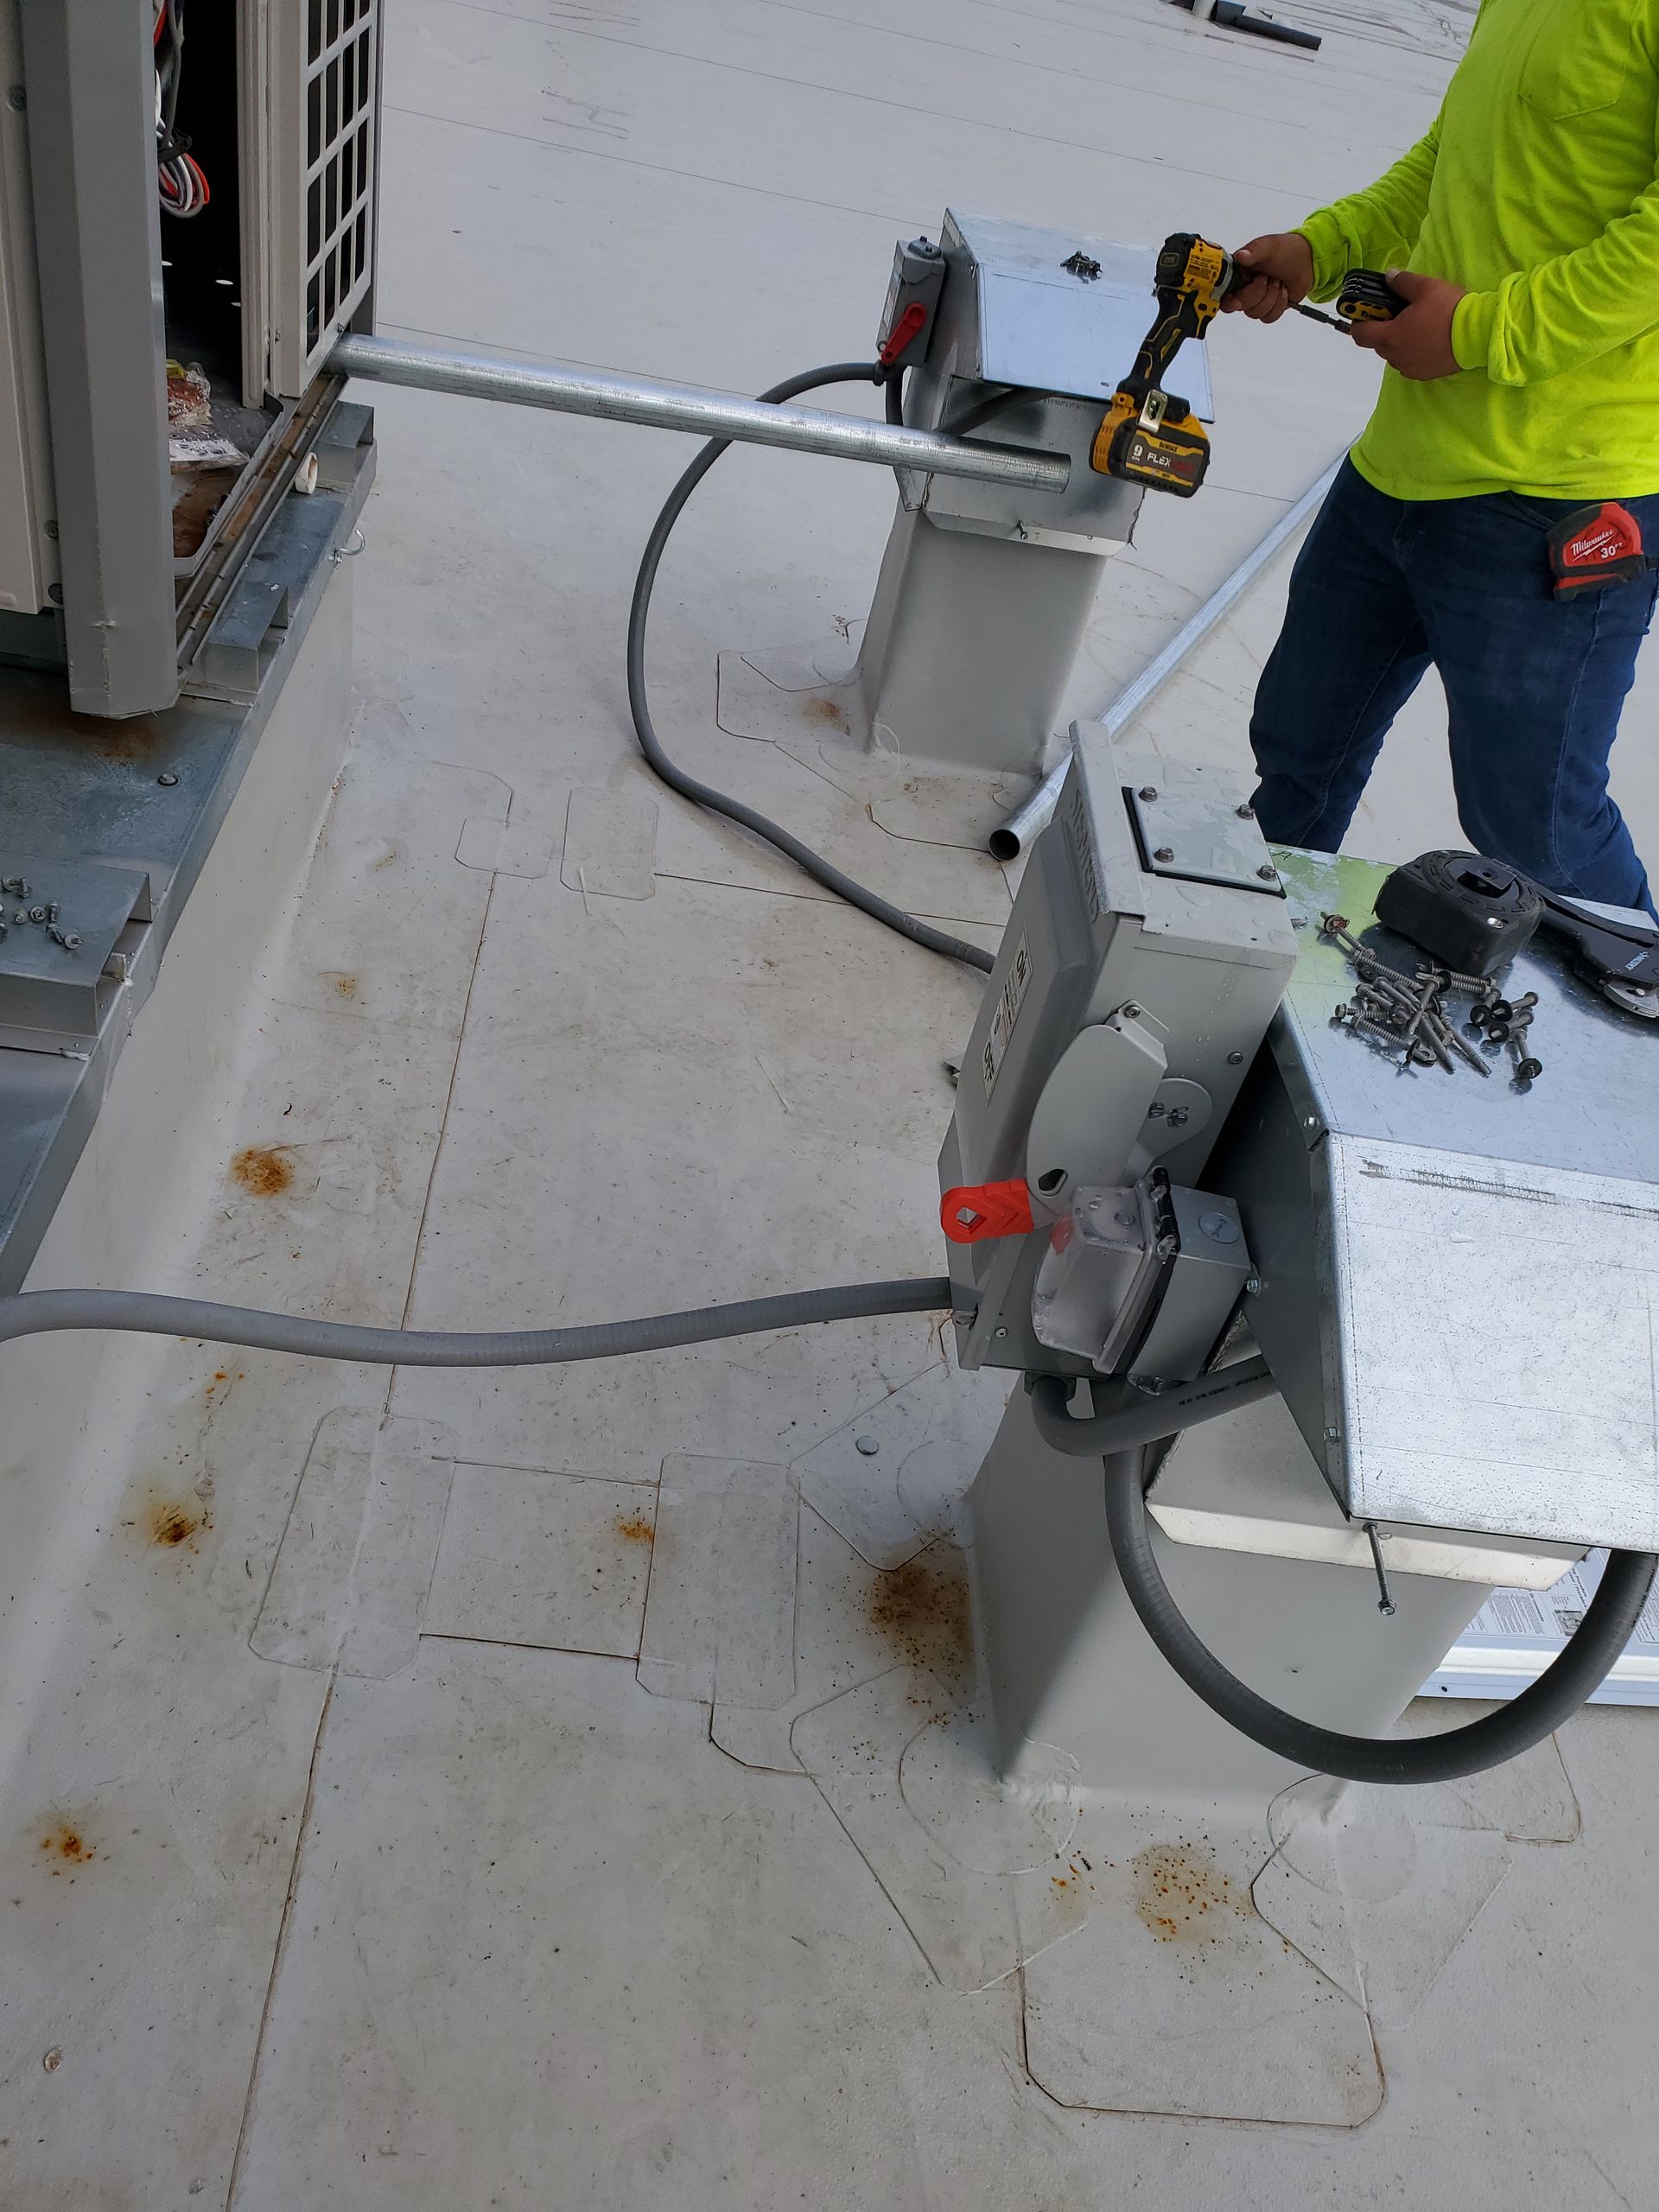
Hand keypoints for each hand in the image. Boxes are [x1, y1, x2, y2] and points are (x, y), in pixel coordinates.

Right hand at [1221, 234, 1314, 323]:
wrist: (1307, 260)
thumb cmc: (1286, 250)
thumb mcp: (1268, 246)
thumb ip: (1254, 251)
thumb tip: (1241, 256)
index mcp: (1238, 274)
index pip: (1224, 294)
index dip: (1229, 301)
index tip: (1237, 301)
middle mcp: (1244, 289)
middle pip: (1242, 306)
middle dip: (1259, 293)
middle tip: (1267, 278)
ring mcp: (1256, 300)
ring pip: (1256, 313)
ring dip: (1272, 297)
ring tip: (1277, 282)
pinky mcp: (1268, 309)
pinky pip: (1269, 317)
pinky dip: (1279, 305)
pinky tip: (1282, 291)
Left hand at [1350, 268, 1465, 379]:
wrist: (1477, 335)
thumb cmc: (1449, 310)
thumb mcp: (1426, 287)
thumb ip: (1402, 282)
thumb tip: (1389, 276)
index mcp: (1390, 336)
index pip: (1360, 334)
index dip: (1359, 321)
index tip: (1366, 311)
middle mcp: (1395, 356)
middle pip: (1378, 343)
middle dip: (1383, 328)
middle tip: (1400, 312)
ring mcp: (1409, 368)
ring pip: (1394, 353)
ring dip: (1399, 341)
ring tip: (1418, 325)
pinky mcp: (1423, 374)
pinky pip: (1409, 362)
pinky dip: (1412, 352)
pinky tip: (1428, 339)